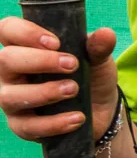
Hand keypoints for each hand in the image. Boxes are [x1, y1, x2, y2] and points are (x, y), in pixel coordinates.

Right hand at [1, 16, 120, 143]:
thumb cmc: (89, 76)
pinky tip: (77, 117)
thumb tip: (105, 34)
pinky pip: (26, 126)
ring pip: (9, 96)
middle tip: (72, 65)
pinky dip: (54, 123)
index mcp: (24, 47)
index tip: (55, 42)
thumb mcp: (97, 59)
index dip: (24, 32)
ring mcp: (11, 99)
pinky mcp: (21, 125)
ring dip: (44, 92)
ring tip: (74, 90)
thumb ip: (98, 46)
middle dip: (39, 61)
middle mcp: (10, 72)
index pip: (7, 30)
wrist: (102, 110)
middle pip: (5, 60)